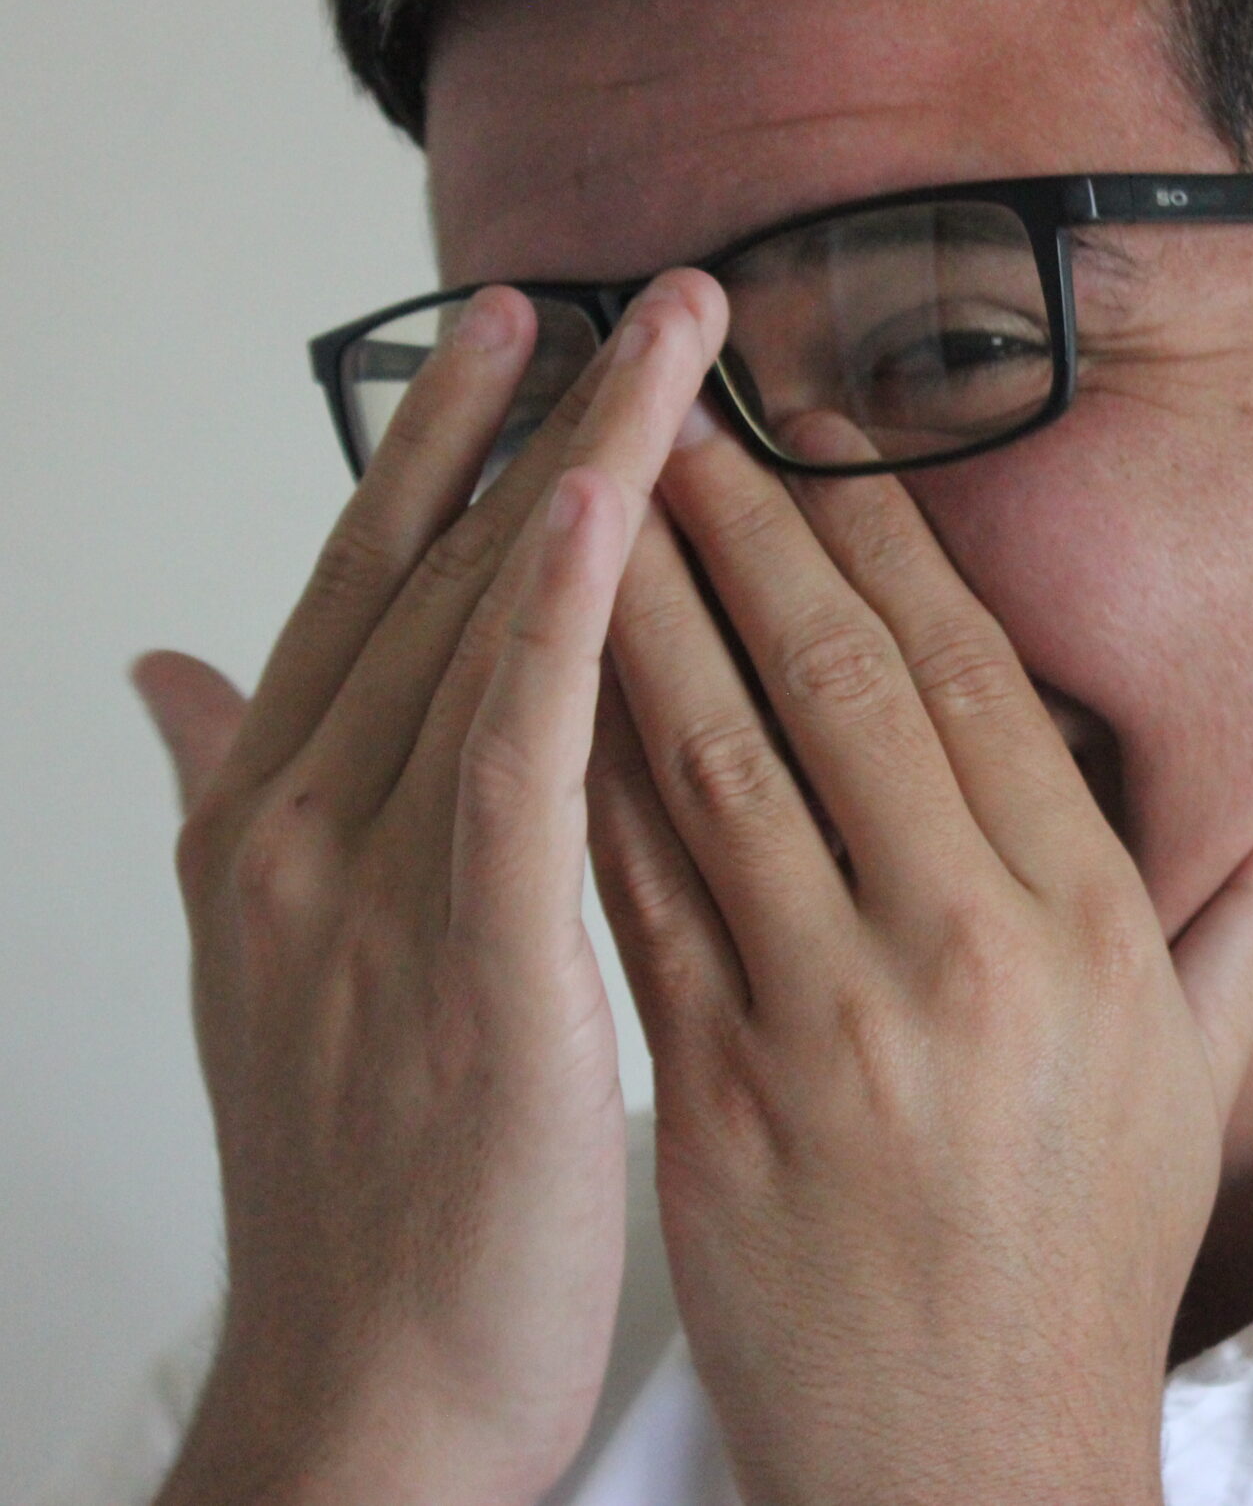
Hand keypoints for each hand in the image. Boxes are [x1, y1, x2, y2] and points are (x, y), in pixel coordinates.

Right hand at [130, 275, 725, 1505]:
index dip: (439, 452)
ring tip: (658, 342)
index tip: (520, 334)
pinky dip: (557, 618)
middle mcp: (299, 831)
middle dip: (523, 424)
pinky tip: (612, 505)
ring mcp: (366, 891)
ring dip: (575, 471)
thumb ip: (228, 796)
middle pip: (421, 581)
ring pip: (478, 635)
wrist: (370, 1396)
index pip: (366, 594)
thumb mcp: (281, 970)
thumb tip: (164, 667)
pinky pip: (514, 756)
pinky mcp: (463, 962)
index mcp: (272, 827)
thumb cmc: (367, 1193)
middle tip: (620, 288)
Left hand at [586, 406, 1252, 1505]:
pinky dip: (584, 777)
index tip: (826, 437)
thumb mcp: (1203, 1073)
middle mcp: (959, 952)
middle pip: (836, 688)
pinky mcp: (706, 1092)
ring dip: (643, 620)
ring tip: (589, 508)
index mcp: (1089, 926)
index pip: (973, 678)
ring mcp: (821, 1021)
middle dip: (751, 535)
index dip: (889, 539)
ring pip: (711, 766)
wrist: (968, 1454)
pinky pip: (635, 895)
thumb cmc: (1089, 1258)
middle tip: (681, 417)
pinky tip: (543, 689)